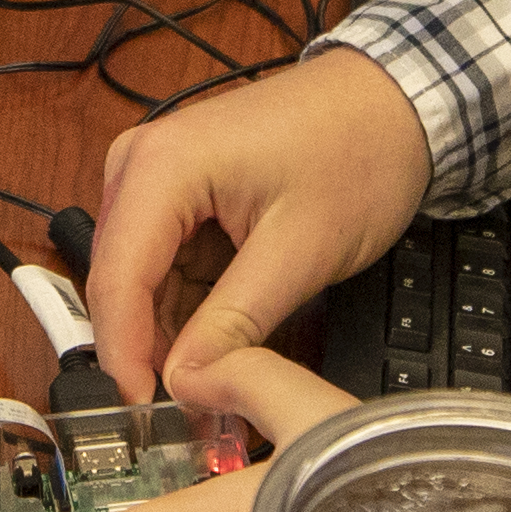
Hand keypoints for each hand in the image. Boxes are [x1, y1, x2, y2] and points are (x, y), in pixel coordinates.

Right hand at [81, 54, 433, 414]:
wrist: (393, 101)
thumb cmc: (358, 149)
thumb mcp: (300, 251)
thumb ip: (234, 322)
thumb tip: (184, 381)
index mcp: (162, 166)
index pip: (117, 279)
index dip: (124, 354)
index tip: (143, 410)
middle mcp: (142, 164)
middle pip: (122, 279)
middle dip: (149, 347)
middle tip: (187, 409)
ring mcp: (158, 176)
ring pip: (144, 279)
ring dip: (173, 331)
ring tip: (215, 381)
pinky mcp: (180, 193)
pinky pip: (169, 265)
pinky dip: (192, 306)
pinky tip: (221, 340)